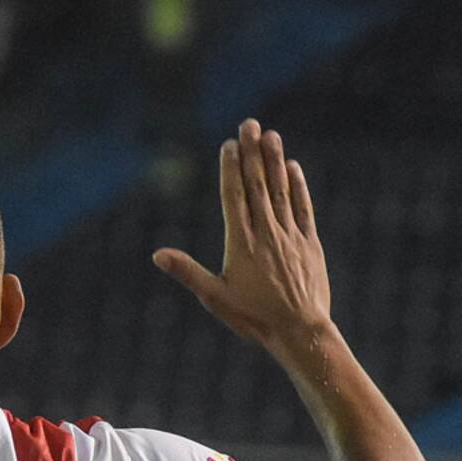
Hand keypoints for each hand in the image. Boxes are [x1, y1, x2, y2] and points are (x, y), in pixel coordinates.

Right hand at [153, 119, 330, 352]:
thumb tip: (157, 255)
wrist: (300, 331)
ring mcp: (290, 236)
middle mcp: (266, 233)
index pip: (234, 197)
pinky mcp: (309, 244)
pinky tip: (293, 168)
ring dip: (275, 161)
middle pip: (258, 185)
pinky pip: (303, 209)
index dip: (231, 169)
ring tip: (271, 135)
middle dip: (253, 153)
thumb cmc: (252, 318)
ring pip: (281, 191)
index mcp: (241, 243)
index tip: (230, 144)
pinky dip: (298, 187)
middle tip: (249, 124)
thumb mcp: (214, 297)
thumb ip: (187, 271)